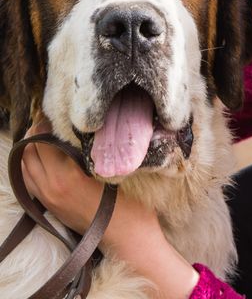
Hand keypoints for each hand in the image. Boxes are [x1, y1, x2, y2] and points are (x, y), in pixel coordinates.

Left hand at [21, 121, 199, 297]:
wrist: (130, 238)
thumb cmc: (129, 203)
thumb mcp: (114, 170)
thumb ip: (92, 150)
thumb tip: (83, 127)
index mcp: (65, 177)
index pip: (43, 140)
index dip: (48, 121)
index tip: (58, 109)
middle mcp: (50, 188)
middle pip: (29, 151)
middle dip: (37, 131)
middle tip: (52, 116)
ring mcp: (48, 199)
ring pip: (24, 167)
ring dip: (31, 148)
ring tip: (47, 132)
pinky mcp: (50, 207)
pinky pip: (28, 181)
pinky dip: (30, 165)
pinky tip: (44, 156)